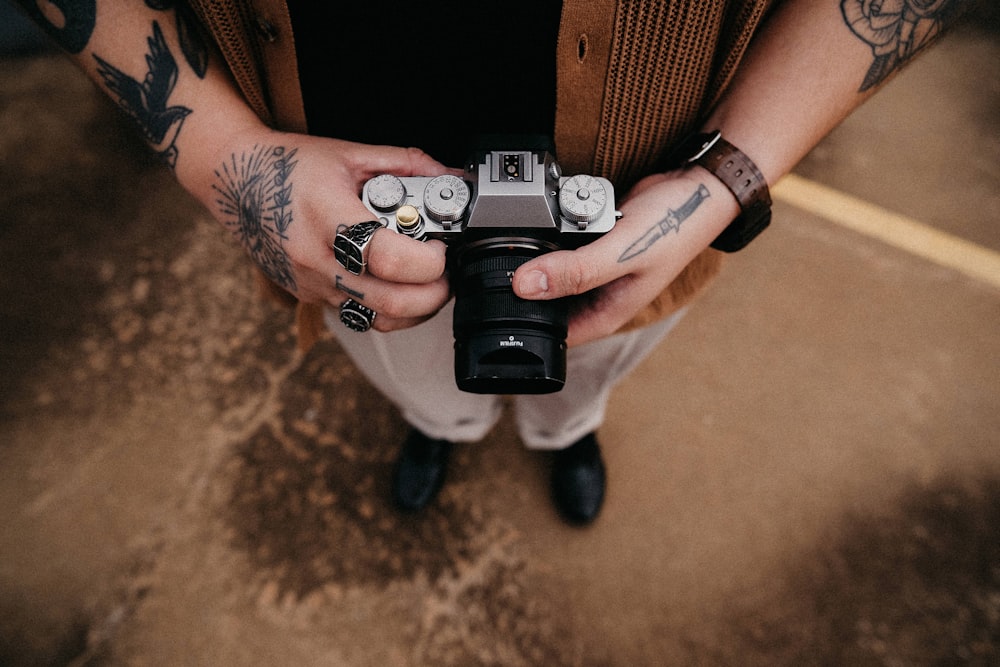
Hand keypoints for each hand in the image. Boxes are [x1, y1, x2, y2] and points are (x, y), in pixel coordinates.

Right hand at [202, 131, 454, 331]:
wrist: (233, 179)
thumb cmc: (289, 164)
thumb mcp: (350, 153)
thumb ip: (406, 165)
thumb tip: (452, 178)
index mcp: (327, 215)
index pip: (387, 257)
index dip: (427, 260)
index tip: (441, 245)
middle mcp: (316, 258)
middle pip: (391, 301)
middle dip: (433, 293)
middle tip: (445, 270)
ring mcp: (312, 284)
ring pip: (378, 320)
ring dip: (415, 309)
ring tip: (427, 282)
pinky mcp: (309, 297)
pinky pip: (359, 317)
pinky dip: (388, 308)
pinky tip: (396, 285)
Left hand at [512, 169, 739, 345]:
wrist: (695, 187)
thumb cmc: (672, 226)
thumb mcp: (622, 251)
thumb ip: (575, 271)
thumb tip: (525, 286)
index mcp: (606, 313)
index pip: (552, 336)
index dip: (522, 326)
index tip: (493, 306)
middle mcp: (597, 297)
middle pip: (545, 306)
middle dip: (521, 291)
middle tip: (492, 267)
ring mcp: (593, 272)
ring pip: (549, 276)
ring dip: (532, 262)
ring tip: (510, 245)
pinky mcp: (589, 246)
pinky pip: (558, 250)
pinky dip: (546, 239)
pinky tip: (535, 225)